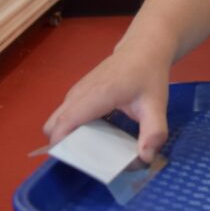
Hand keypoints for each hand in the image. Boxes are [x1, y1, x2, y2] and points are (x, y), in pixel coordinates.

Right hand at [43, 48, 170, 161]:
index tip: (80, 162)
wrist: (144, 48)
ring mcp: (76, 90)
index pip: (63, 123)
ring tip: (94, 145)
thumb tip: (145, 159)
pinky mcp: (78, 91)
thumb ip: (154, 132)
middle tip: (89, 155)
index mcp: (95, 95)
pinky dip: (72, 126)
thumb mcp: (157, 105)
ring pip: (57, 119)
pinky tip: (97, 130)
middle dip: (64, 144)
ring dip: (68, 135)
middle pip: (52, 125)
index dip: (63, 146)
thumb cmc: (149, 76)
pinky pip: (65, 113)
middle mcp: (79, 93)